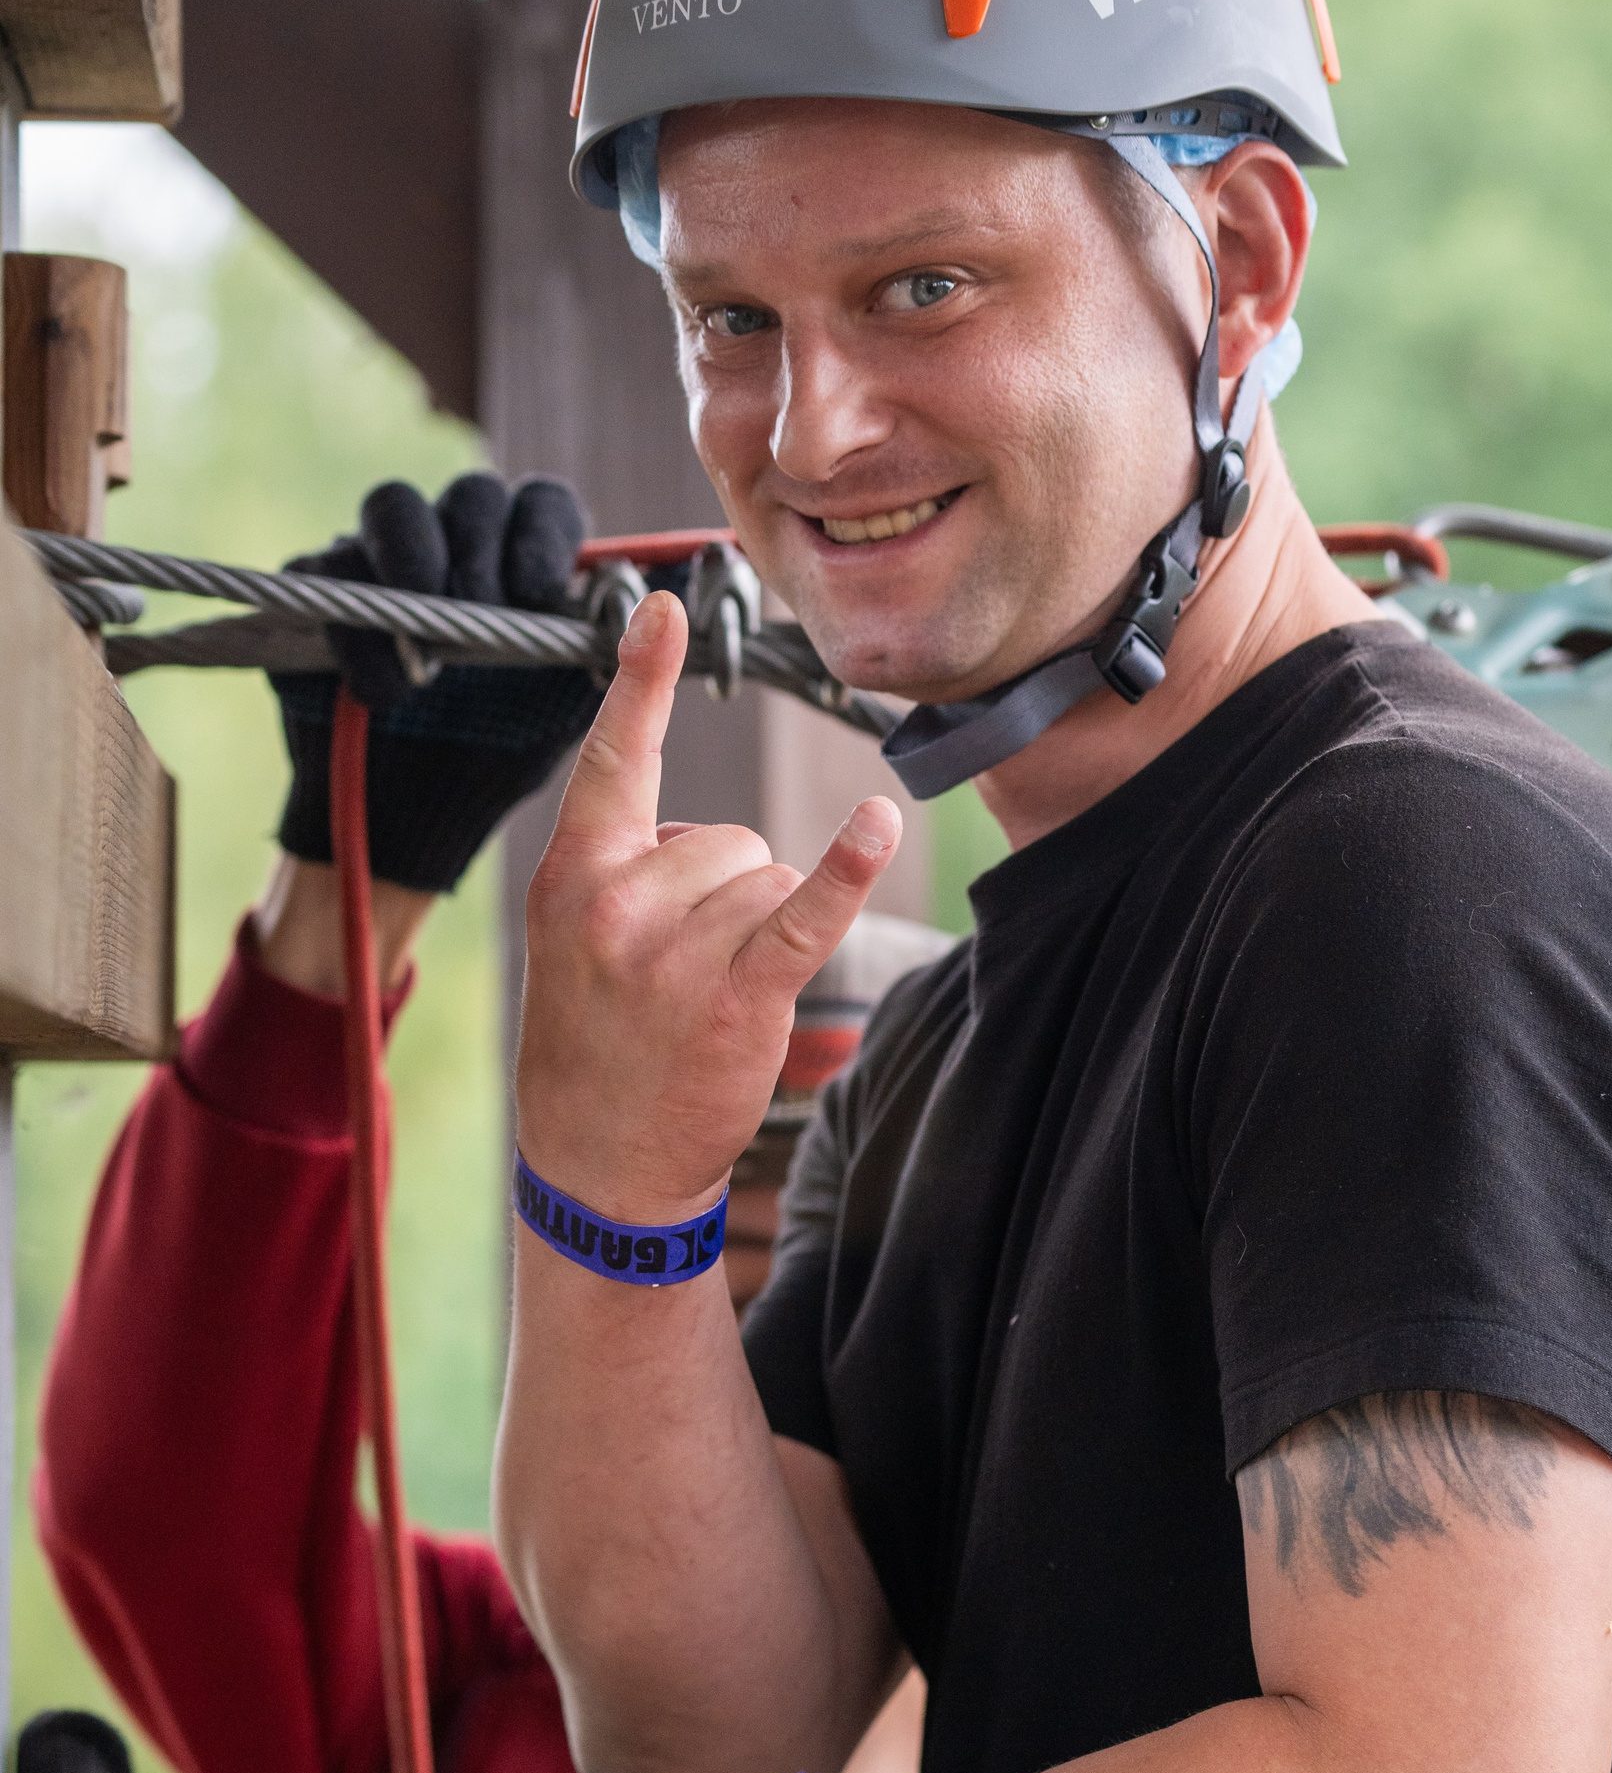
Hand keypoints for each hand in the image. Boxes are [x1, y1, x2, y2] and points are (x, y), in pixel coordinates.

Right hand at [272, 471, 601, 895]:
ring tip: (433, 633)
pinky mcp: (318, 591)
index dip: (544, 534)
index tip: (544, 591)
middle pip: (472, 493)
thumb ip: (618, 663)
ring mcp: (381, 560)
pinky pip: (327, 574)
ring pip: (393, 505)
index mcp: (523, 561)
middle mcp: (456, 543)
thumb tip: (668, 608)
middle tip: (486, 605)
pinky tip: (387, 689)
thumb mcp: (570, 708)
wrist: (419, 810)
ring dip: (417, 557)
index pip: (543, 504)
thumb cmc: (503, 750)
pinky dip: (358, 632)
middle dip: (483, 546)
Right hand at [518, 587, 900, 1216]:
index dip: (641, 678)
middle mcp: (617, 901)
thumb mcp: (572, 944)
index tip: (663, 605)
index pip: (612, 757)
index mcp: (572, 874)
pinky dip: (846, 871)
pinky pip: (804, 912)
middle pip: (729, 834)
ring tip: (707, 997)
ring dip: (759, 931)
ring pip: (767, 877)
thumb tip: (705, 833)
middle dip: (727, 892)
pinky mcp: (737, 993)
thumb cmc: (596, 1047)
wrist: (598, 1166)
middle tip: (682, 970)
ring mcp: (675, 949)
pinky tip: (879, 823)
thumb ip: (621, 870)